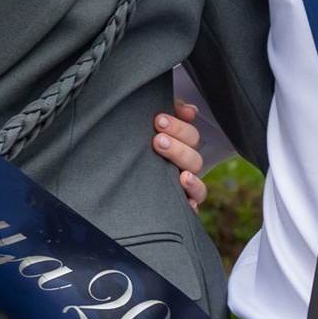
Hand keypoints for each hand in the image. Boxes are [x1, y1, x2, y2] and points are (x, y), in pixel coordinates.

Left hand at [153, 99, 209, 213]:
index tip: (158, 120)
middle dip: (178, 149)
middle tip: (158, 141)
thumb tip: (191, 110)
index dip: (179, 127)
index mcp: (182, 146)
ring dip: (191, 179)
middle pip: (194, 158)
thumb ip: (171, 110)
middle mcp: (185, 167)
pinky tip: (187, 203)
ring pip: (198, 184)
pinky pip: (193, 208)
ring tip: (181, 175)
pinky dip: (192, 205)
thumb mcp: (153, 124)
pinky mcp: (180, 205)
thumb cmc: (142, 142)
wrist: (119, 174)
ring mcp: (184, 188)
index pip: (190, 136)